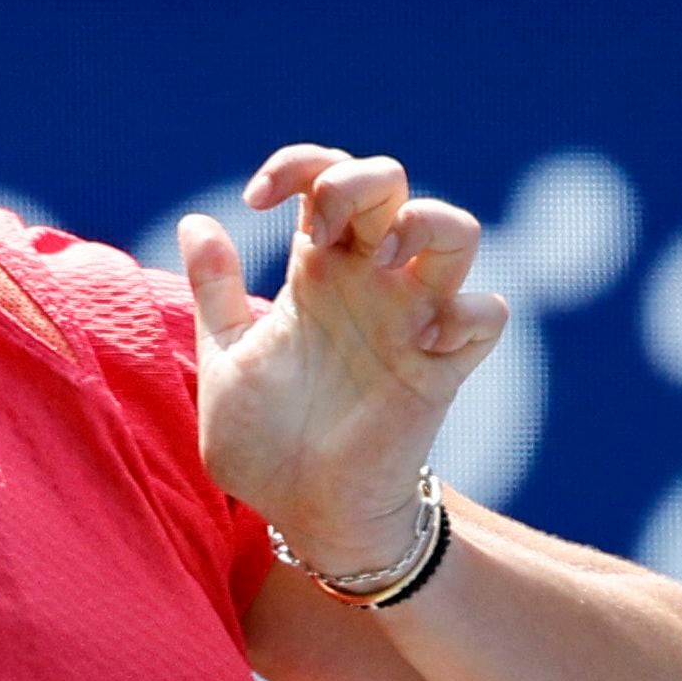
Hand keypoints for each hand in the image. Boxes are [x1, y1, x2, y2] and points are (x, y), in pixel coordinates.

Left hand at [183, 144, 508, 575]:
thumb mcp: (224, 361)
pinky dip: (468, 310)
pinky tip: (425, 335)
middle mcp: (368, 283)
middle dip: (358, 182)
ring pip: (456, 229)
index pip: (323, 181)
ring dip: (425, 223)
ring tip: (381, 257)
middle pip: (392, 183)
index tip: (256, 199)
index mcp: (315, 272)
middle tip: (318, 230)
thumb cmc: (265, 442)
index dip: (299, 166)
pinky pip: (487, 314)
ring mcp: (411, 319)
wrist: (302, 514)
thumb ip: (215, 292)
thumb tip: (194, 222)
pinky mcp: (443, 368)